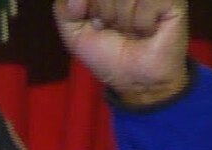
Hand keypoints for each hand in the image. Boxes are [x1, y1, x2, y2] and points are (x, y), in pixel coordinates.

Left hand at [53, 0, 188, 107]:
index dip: (89, 5)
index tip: (95, 23)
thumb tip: (77, 0)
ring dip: (124, 21)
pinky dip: (143, 23)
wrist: (136, 80)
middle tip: (115, 28)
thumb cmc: (108, 54)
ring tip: (132, 31)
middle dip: (104, 13)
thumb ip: (63, 9)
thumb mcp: (74, 34)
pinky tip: (148, 30)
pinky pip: (148, 2)